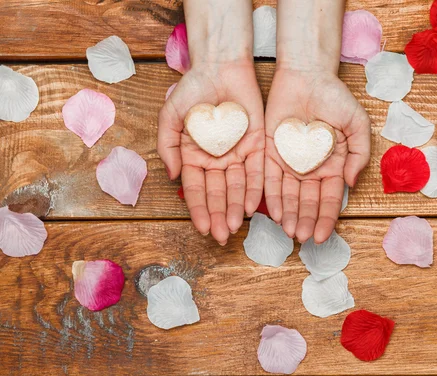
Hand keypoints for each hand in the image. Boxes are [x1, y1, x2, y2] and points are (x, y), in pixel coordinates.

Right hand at [158, 62, 264, 244]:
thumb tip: (172, 175)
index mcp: (194, 157)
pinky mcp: (258, 145)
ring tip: (235, 226)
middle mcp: (216, 161)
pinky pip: (257, 172)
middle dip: (218, 216)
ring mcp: (238, 155)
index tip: (201, 227)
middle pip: (217, 194)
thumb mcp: (171, 116)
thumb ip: (167, 145)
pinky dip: (255, 189)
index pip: (196, 189)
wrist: (220, 67)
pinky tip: (253, 206)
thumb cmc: (193, 89)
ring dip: (236, 208)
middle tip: (220, 236)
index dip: (198, 209)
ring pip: (237, 188)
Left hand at [264, 68, 370, 243]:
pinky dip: (271, 196)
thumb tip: (350, 182)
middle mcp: (311, 169)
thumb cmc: (335, 96)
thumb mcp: (357, 123)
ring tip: (288, 231)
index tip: (322, 236)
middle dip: (305, 220)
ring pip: (288, 195)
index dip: (326, 218)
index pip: (329, 198)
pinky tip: (272, 213)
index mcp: (333, 165)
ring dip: (288, 214)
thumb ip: (359, 153)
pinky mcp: (270, 152)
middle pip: (307, 202)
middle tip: (302, 238)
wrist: (307, 74)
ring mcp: (290, 162)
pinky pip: (269, 178)